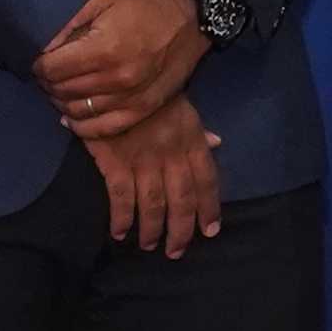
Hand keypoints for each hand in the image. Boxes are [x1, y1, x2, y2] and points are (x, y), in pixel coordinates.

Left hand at [35, 0, 210, 136]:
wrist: (191, 15)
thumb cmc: (144, 2)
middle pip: (64, 91)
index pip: (53, 69)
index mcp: (104, 48)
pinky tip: (73, 117)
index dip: (40, 66)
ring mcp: (132, 98)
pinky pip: (105, 128)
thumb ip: (70, 24)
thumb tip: (43, 48)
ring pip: (80, 111)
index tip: (40, 61)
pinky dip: (84, 126)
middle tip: (49, 74)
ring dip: (63, 102)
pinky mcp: (145, 109)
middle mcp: (117, 78)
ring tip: (61, 90)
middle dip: (49, 83)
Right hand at [87, 104, 222, 257]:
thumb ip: (198, 131)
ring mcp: (144, 161)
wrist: (114, 79)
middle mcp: (172, 155)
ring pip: (154, 205)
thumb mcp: (181, 105)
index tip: (210, 231)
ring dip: (152, 230)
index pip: (207, 180)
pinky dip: (122, 219)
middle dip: (181, 231)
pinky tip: (120, 232)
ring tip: (149, 246)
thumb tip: (217, 143)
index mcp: (191, 140)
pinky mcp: (116, 163)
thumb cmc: (150, 93)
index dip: (209, 209)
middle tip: (176, 252)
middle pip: (182, 201)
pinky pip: (122, 198)